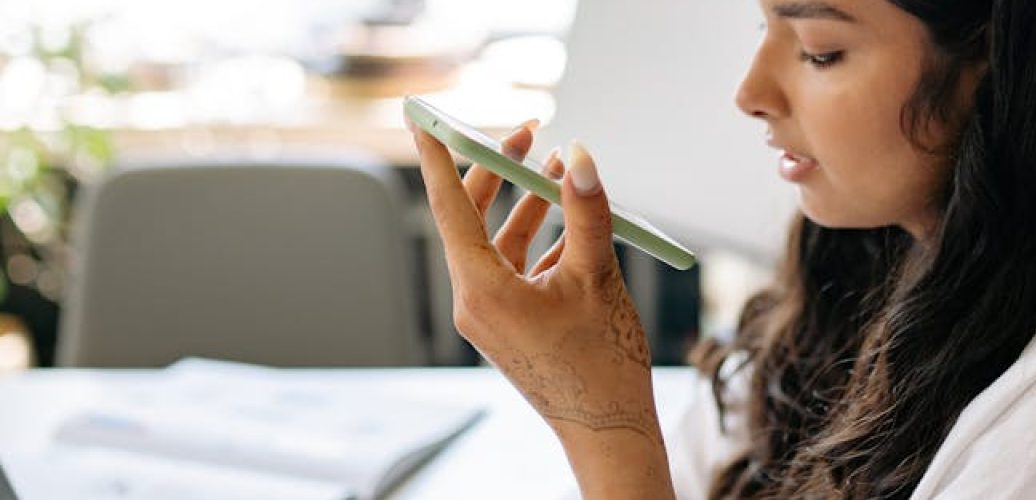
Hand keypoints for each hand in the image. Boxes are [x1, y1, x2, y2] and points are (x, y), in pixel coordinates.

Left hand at [410, 120, 672, 497]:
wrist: (608, 429)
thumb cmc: (602, 363)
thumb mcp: (598, 276)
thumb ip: (586, 211)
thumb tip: (578, 155)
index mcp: (483, 290)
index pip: (450, 208)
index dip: (440, 158)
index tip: (427, 120)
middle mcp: (476, 302)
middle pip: (470, 219)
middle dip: (497, 172)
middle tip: (525, 131)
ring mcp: (491, 315)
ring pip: (498, 242)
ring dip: (528, 204)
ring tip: (557, 167)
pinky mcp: (509, 324)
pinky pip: (515, 268)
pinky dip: (541, 241)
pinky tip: (575, 224)